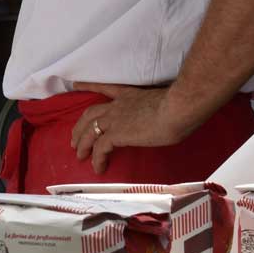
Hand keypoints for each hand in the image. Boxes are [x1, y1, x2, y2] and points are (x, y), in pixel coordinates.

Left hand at [68, 83, 190, 176]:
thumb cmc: (180, 106)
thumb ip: (157, 110)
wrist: (177, 108)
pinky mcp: (116, 133)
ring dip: (82, 144)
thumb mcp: (165, 104)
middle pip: (91, 114)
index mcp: (130, 95)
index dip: (89, 86)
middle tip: (74, 137)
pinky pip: (100, 148)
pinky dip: (97, 159)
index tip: (76, 84)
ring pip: (89, 131)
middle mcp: (119, 105)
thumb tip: (165, 119)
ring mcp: (115, 118)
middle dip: (80, 126)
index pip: (105, 89)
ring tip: (79, 155)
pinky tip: (98, 168)